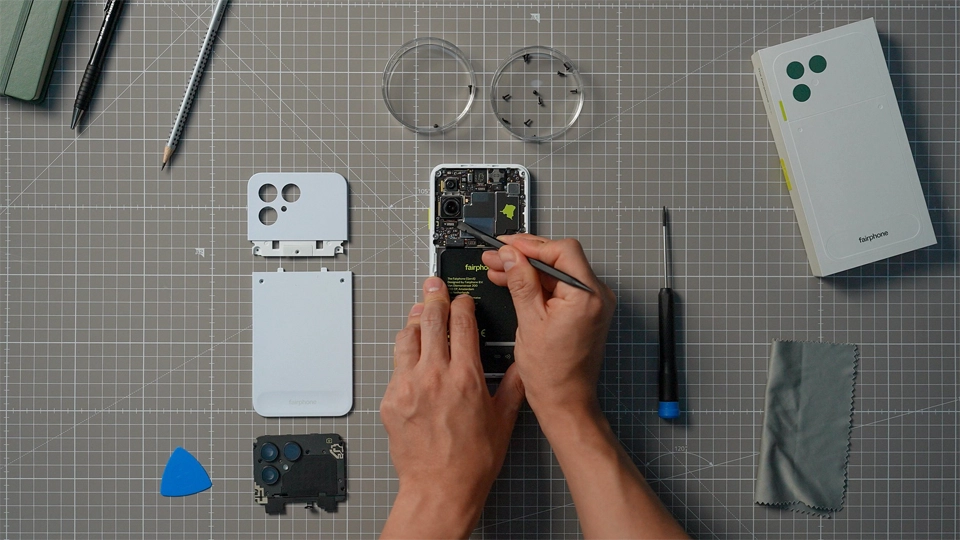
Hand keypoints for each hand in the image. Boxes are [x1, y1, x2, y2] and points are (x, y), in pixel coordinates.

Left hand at [380, 277, 524, 538]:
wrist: (440, 489)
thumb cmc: (472, 461)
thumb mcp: (504, 419)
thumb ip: (512, 385)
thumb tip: (520, 364)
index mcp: (465, 377)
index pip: (461, 322)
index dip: (462, 304)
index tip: (463, 299)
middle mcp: (434, 376)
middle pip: (429, 320)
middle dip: (433, 297)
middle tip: (434, 285)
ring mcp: (408, 386)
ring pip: (406, 337)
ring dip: (414, 320)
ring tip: (419, 312)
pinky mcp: (391, 400)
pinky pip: (395, 365)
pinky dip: (405, 353)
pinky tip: (411, 352)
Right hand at [481, 235, 614, 420]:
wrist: (565, 400)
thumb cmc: (552, 373)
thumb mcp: (529, 321)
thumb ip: (521, 283)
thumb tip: (511, 257)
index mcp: (587, 296)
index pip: (562, 251)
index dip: (531, 245)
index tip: (508, 246)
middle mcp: (597, 296)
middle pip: (560, 258)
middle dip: (525, 256)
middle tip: (496, 256)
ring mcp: (593, 303)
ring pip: (558, 272)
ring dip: (528, 269)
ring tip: (498, 268)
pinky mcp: (584, 310)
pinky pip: (560, 287)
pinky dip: (537, 284)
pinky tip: (513, 282)